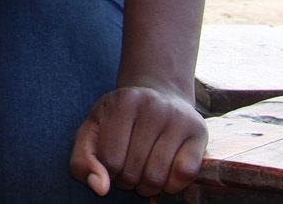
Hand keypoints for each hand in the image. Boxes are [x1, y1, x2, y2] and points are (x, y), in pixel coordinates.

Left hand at [70, 84, 205, 197]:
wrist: (159, 95)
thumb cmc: (118, 120)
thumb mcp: (92, 132)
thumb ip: (83, 161)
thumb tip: (100, 188)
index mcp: (122, 103)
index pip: (109, 160)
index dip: (108, 171)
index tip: (111, 163)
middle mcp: (152, 106)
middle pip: (134, 171)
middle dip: (128, 180)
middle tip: (129, 169)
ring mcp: (178, 118)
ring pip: (158, 177)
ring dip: (147, 187)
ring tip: (143, 174)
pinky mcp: (199, 131)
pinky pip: (185, 174)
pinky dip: (172, 185)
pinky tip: (165, 175)